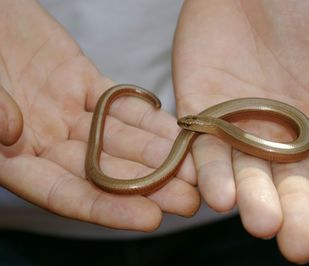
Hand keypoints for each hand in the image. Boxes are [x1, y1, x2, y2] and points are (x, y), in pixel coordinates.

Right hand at [0, 1, 198, 230]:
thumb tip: (11, 133)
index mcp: (14, 157)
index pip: (64, 193)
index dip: (106, 209)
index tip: (149, 219)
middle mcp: (46, 141)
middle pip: (103, 172)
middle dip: (148, 188)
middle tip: (188, 201)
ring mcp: (67, 112)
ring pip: (119, 140)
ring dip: (158, 155)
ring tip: (195, 169)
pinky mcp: (83, 83)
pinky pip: (119, 104)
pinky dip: (147, 117)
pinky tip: (176, 131)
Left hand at [173, 0, 308, 262]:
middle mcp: (281, 134)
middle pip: (290, 186)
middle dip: (294, 216)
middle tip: (295, 244)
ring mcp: (239, 127)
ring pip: (246, 175)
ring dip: (252, 201)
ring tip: (260, 221)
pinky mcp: (201, 114)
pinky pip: (203, 151)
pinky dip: (210, 174)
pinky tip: (219, 195)